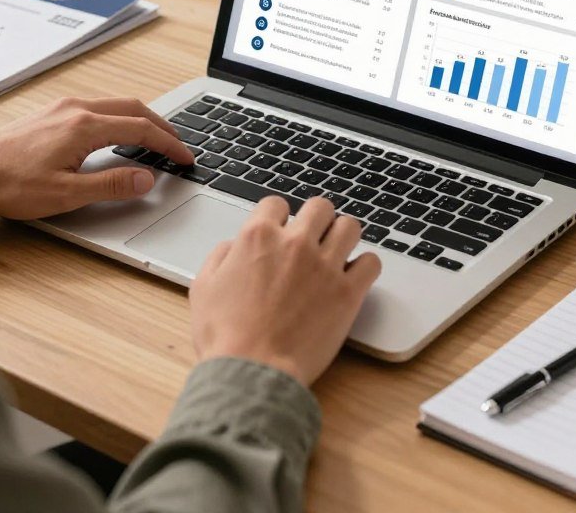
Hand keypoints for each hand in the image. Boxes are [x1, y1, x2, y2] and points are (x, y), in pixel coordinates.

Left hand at [0, 97, 193, 219]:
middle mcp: (76, 109)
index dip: (169, 144)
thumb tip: (147, 178)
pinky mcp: (50, 113)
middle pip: (134, 108)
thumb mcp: (67, 194)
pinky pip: (97, 107)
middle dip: (161, 125)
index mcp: (85, 126)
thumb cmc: (10, 185)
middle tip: (178, 145)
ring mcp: (62, 107)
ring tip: (154, 140)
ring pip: (115, 104)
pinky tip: (117, 135)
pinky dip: (119, 118)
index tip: (186, 158)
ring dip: (140, 119)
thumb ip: (112, 184)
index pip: (142, 130)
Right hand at [189, 197, 381, 386]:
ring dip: (343, 237)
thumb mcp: (203, 288)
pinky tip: (353, 278)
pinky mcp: (347, 293)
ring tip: (336, 253)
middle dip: (316, 220)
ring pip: (350, 226)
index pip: (277, 203)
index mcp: (258, 236)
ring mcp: (324, 266)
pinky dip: (364, 267)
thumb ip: (219, 257)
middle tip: (312, 239)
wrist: (252, 372)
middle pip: (320, 207)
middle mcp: (295, 243)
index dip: (278, 217)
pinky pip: (371, 262)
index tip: (280, 231)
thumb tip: (232, 247)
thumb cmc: (225, 337)